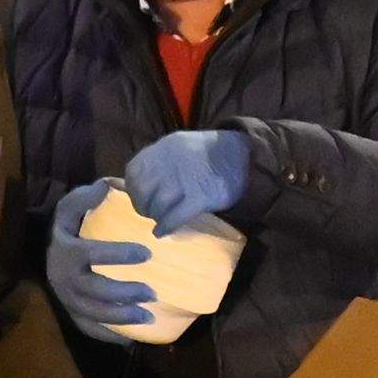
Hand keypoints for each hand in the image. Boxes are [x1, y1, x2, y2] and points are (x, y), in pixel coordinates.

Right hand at [42, 177, 154, 336]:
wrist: (49, 249)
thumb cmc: (71, 226)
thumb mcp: (72, 206)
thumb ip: (87, 196)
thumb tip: (107, 187)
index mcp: (64, 249)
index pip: (89, 253)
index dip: (116, 255)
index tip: (146, 253)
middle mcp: (61, 277)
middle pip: (91, 290)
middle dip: (121, 293)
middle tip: (151, 292)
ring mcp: (65, 297)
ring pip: (91, 313)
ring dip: (119, 318)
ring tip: (148, 317)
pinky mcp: (70, 312)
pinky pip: (87, 328)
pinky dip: (108, 335)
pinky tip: (130, 337)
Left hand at [118, 127, 253, 235]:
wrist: (245, 157)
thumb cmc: (212, 155)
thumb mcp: (182, 146)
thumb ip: (162, 160)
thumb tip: (140, 181)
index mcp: (165, 147)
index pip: (134, 170)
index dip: (132, 187)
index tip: (139, 196)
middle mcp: (171, 161)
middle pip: (142, 189)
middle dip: (142, 204)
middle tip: (148, 212)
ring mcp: (186, 179)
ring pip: (157, 204)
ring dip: (154, 216)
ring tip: (158, 220)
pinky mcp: (200, 196)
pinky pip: (175, 216)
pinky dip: (166, 226)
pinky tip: (162, 231)